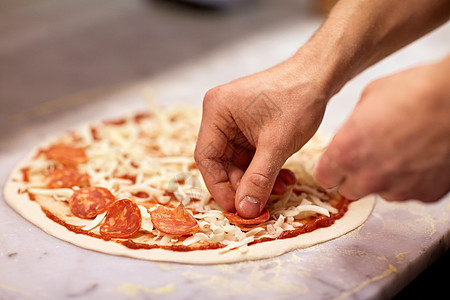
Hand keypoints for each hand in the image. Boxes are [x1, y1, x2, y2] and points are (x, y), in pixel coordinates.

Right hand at [195, 55, 329, 217]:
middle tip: (262, 202)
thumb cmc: (297, 100)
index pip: (207, 158)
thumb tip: (245, 210)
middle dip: (244, 184)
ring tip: (281, 188)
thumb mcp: (276, 145)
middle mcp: (220, 115)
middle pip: (222, 162)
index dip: (220, 187)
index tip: (238, 209)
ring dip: (258, 178)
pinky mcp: (249, 124)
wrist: (320, 76)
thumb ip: (258, 179)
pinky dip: (265, 168)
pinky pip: (251, 154)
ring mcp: (235, 120)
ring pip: (239, 161)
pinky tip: (283, 177)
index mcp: (216, 111)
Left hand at [315, 57, 449, 201]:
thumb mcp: (367, 100)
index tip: (336, 162)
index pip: (324, 178)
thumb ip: (351, 127)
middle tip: (368, 156)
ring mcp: (398, 189)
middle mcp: (368, 177)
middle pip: (349, 190)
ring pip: (381, 192)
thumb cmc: (413, 92)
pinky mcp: (425, 194)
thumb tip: (350, 135)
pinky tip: (420, 157)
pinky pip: (410, 191)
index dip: (330, 168)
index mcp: (346, 153)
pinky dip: (412, 180)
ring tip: (400, 152)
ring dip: (384, 178)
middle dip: (354, 176)